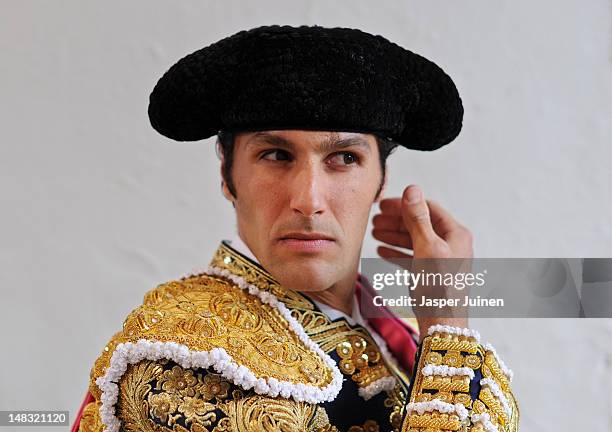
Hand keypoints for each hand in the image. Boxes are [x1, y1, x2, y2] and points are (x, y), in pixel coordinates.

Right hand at [372, 185, 473, 339]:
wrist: (442, 324)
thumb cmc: (438, 287)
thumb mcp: (427, 247)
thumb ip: (418, 218)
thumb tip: (412, 189)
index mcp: (456, 234)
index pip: (428, 208)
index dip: (404, 205)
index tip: (382, 205)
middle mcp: (452, 245)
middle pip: (420, 224)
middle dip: (396, 220)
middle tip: (374, 219)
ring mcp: (442, 260)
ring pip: (415, 240)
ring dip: (394, 235)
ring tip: (374, 233)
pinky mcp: (433, 275)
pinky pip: (413, 257)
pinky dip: (398, 252)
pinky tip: (382, 251)